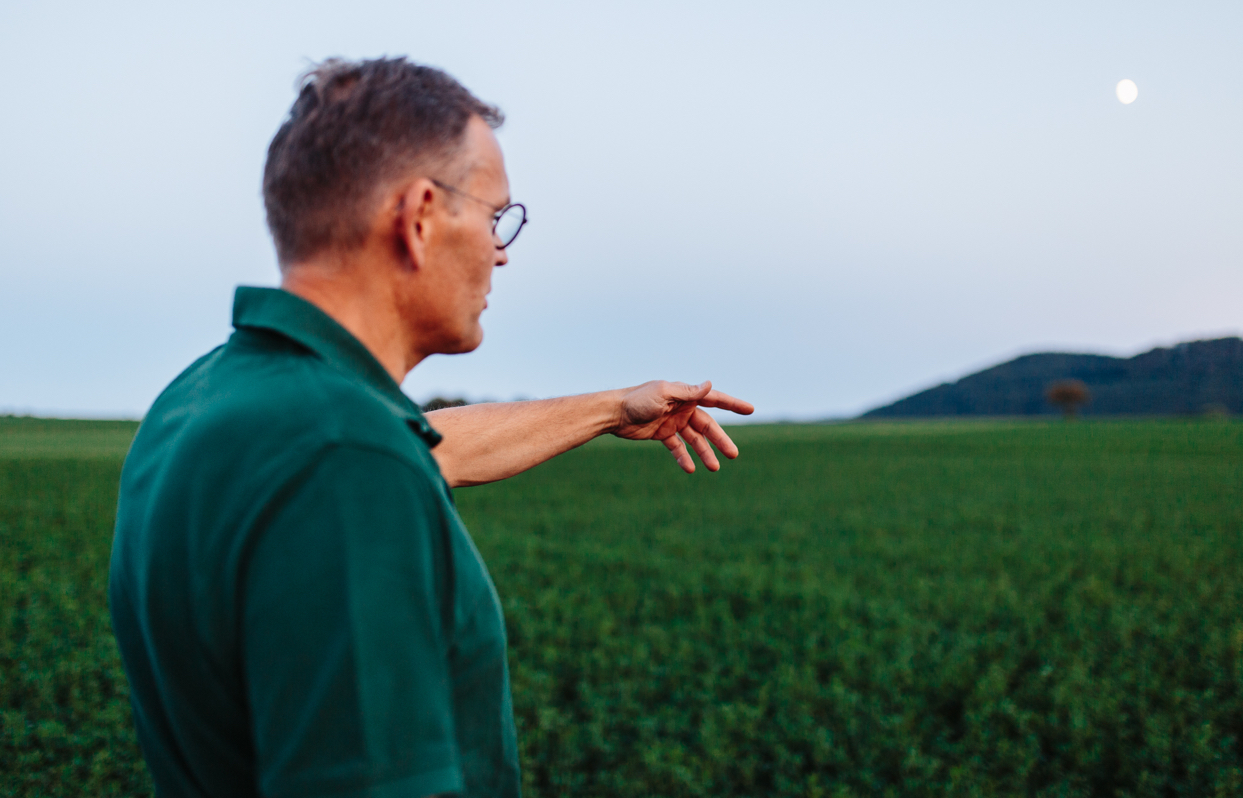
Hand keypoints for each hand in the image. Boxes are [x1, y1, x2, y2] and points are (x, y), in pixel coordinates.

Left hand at [613, 381, 754, 472]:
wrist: (613, 412)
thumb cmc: (637, 400)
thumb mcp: (663, 394)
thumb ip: (687, 392)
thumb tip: (709, 384)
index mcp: (685, 395)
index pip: (714, 399)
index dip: (733, 404)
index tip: (750, 409)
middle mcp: (682, 408)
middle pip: (707, 425)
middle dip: (720, 440)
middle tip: (734, 454)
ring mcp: (673, 421)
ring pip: (694, 439)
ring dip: (704, 453)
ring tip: (714, 468)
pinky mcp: (662, 433)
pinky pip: (677, 447)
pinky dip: (683, 457)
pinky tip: (689, 469)